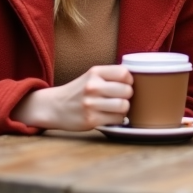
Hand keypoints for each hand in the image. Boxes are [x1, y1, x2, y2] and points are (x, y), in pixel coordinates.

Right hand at [12, 65, 134, 130]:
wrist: (54, 107)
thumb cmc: (79, 91)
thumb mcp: (92, 76)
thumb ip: (111, 76)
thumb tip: (138, 79)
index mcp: (95, 72)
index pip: (124, 73)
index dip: (129, 80)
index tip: (124, 85)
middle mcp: (92, 86)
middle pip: (127, 91)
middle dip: (127, 96)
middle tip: (119, 98)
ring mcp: (91, 104)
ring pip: (124, 106)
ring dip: (123, 109)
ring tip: (115, 108)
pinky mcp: (91, 119)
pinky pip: (117, 119)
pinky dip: (117, 119)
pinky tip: (109, 116)